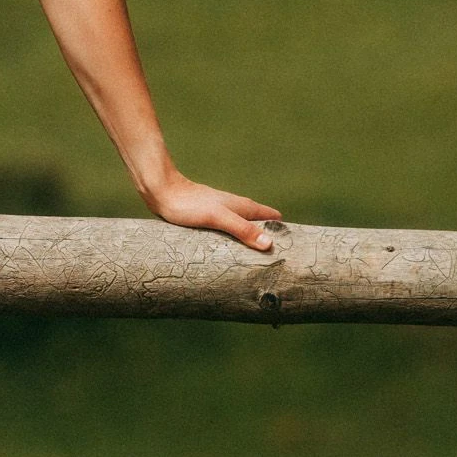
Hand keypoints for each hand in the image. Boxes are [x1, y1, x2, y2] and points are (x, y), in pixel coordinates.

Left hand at [144, 175, 282, 253]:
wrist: (163, 193)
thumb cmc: (189, 205)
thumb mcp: (218, 218)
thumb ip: (242, 229)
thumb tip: (269, 244)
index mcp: (244, 207)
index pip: (273, 218)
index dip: (283, 232)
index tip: (293, 251)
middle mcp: (237, 209)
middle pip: (260, 224)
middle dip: (269, 240)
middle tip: (277, 264)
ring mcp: (224, 214)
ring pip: (245, 228)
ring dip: (252, 242)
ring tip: (258, 263)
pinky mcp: (210, 220)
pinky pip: (230, 233)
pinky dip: (236, 242)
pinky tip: (232, 254)